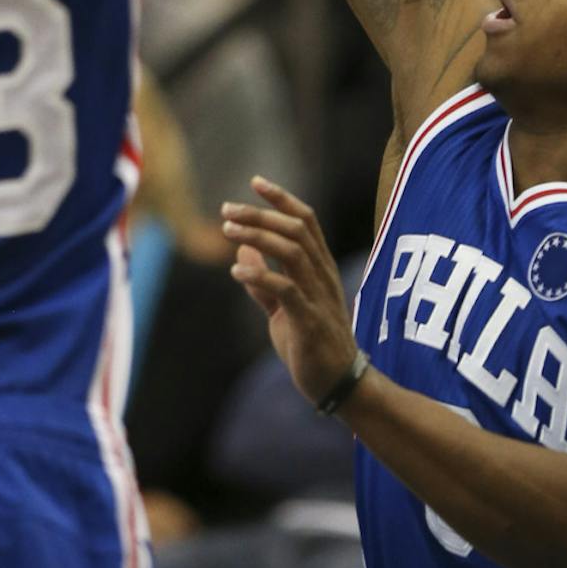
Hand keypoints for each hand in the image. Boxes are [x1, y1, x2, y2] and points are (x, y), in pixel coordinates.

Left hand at [221, 178, 355, 405]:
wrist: (338, 386)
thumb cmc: (312, 345)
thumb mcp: (283, 310)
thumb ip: (264, 283)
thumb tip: (243, 252)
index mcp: (320, 269)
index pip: (305, 221)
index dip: (281, 198)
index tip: (255, 181)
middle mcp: (323, 276)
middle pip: (296, 229)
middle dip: (261, 214)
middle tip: (227, 210)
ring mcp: (319, 297)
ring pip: (293, 252)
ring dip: (259, 236)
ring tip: (228, 232)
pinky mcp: (310, 321)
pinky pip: (287, 290)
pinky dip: (261, 275)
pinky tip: (237, 271)